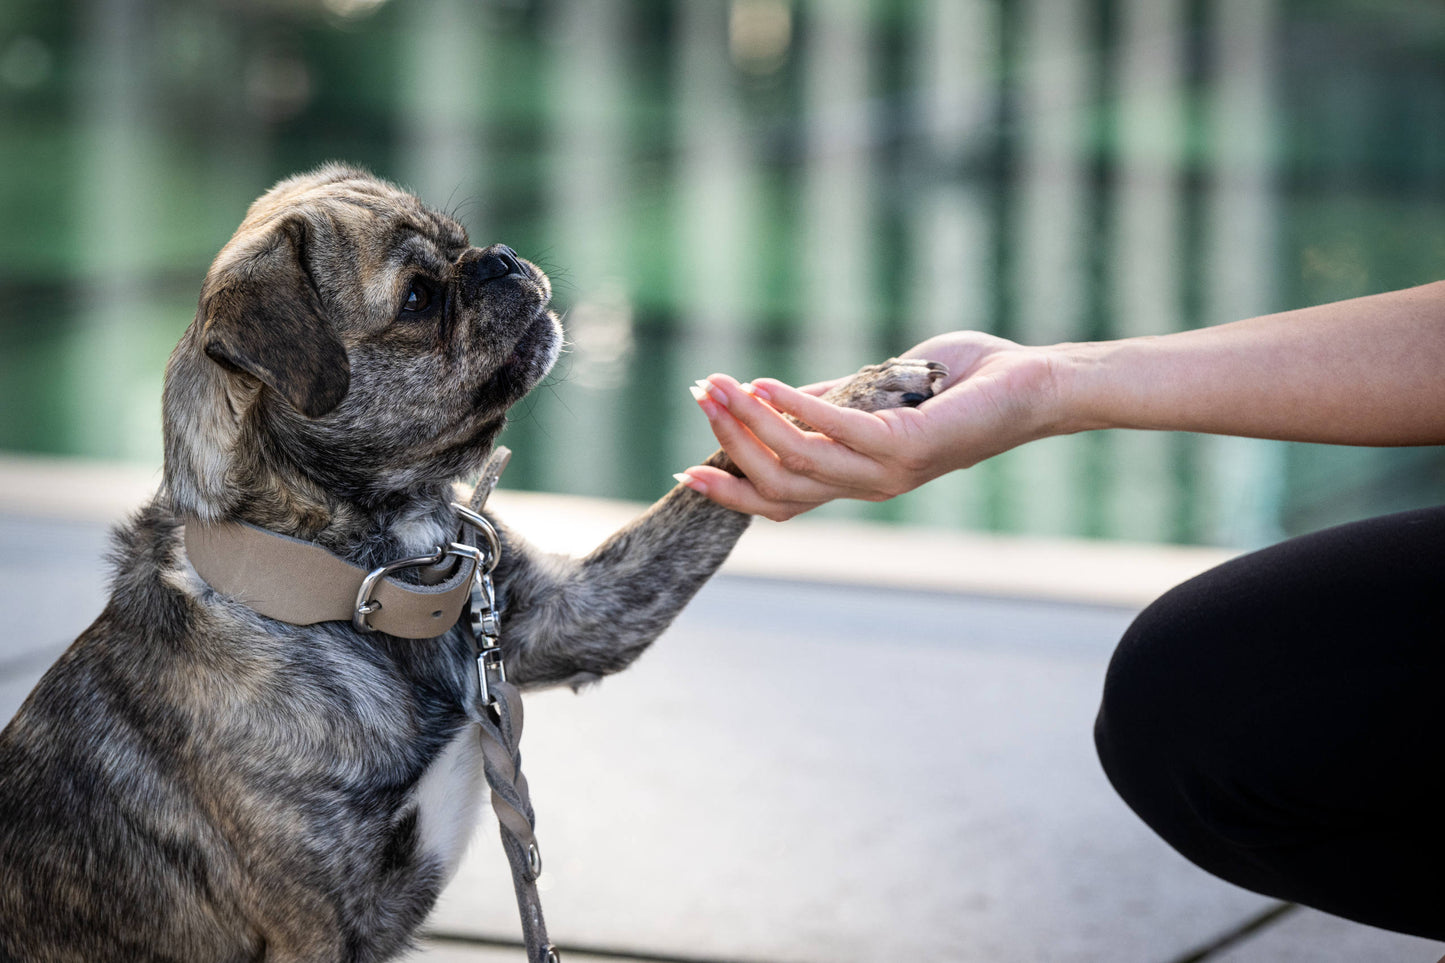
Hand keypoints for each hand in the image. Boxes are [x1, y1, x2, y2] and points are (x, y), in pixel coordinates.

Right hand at [676, 331, 1066, 519]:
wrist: (1032, 386)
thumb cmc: (963, 384)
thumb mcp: (880, 394)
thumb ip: (830, 402)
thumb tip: (769, 397)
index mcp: (860, 480)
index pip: (781, 503)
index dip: (732, 491)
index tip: (686, 471)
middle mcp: (869, 486)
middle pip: (777, 484)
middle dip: (729, 443)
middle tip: (700, 396)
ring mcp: (888, 472)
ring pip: (797, 461)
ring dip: (750, 423)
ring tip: (719, 385)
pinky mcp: (906, 446)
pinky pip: (834, 430)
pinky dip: (793, 406)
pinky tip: (765, 383)